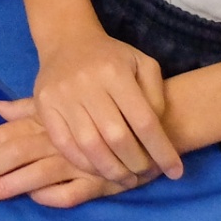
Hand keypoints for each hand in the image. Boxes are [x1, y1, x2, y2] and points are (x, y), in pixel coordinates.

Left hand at [0, 102, 145, 205]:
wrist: (158, 117)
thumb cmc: (106, 108)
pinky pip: (73, 191)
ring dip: (7, 185)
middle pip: (14, 153)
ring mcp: (79, 159)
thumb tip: (0, 107)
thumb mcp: (67, 106)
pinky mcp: (101, 179)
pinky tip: (34, 199)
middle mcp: (59, 137)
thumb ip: (32, 109)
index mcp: (49, 120)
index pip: (6, 135)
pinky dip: (52, 196)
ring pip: (37, 173)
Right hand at [31, 29, 182, 185]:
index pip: (144, 120)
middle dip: (137, 164)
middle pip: (117, 137)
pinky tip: (100, 170)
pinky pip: (64, 145)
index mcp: (115, 72)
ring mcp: (62, 95)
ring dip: (112, 170)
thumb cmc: (112, 59)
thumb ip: (156, 97)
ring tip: (126, 179)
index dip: (162, 150)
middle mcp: (86, 83)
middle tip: (147, 174)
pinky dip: (84, 164)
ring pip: (90, 146)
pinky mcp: (44, 106)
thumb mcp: (143, 65)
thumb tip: (157, 137)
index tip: (176, 172)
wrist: (68, 41)